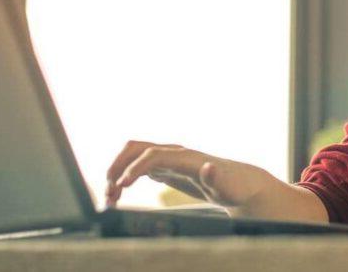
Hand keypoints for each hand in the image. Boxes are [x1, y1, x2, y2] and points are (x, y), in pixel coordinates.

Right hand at [104, 140, 275, 211]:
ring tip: (110, 198)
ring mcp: (168, 159)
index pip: (153, 155)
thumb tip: (209, 167)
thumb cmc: (234, 186)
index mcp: (186, 157)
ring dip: (117, 172)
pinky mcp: (165, 168)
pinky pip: (138, 168)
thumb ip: (216, 177)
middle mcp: (174, 153)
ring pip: (133, 157)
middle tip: (108, 190)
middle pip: (137, 149)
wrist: (239, 183)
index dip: (135, 167)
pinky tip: (118, 194)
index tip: (122, 185)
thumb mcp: (228, 186)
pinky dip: (125, 178)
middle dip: (118, 166)